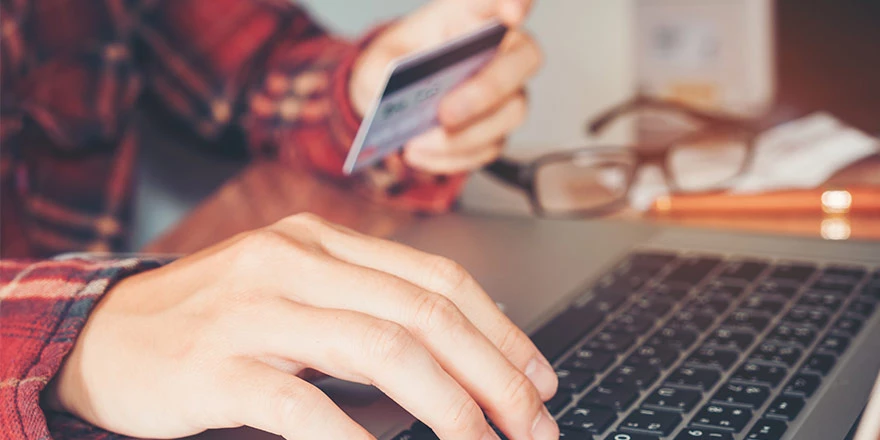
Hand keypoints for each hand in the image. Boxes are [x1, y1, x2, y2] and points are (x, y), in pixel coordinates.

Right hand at [45, 214, 557, 439]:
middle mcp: (294, 261)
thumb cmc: (212, 319)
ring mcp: (254, 309)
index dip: (500, 329)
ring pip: (380, 348)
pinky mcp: (215, 365)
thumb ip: (365, 303)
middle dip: (494, 373)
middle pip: (424, 312)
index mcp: (322, 241)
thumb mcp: (294, 290)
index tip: (538, 376)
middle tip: (532, 422)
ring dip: (448, 405)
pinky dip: (354, 437)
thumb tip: (460, 347)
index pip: (436, 277)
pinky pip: (302, 402)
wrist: (105, 335)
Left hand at [350, 0, 541, 173]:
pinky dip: (452, 157)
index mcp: (470, 15)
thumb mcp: (374, 61)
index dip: (516, 0)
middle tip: (445, 114)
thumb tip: (388, 88)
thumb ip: (378, 69)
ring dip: (464, 136)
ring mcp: (507, 91)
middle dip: (486, 91)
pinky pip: (489, 147)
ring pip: (510, 112)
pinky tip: (419, 154)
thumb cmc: (395, 67)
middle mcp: (501, 49)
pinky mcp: (498, 128)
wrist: (391, 103)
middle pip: (523, 60)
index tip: (512, 12)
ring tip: (418, 143)